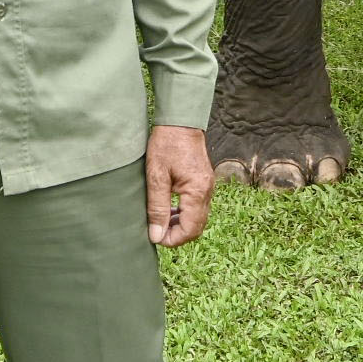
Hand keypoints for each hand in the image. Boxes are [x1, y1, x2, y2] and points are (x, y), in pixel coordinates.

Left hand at [145, 125, 211, 247]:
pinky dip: (184, 214)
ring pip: (198, 218)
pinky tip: (169, 209)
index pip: (190, 229)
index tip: (155, 238)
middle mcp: (207, 191)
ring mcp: (207, 187)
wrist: (179, 121)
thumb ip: (157, 208)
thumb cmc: (166, 144)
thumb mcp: (156, 177)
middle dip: (177, 235)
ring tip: (159, 221)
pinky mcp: (204, 182)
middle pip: (197, 227)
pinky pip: (197, 207)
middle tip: (156, 232)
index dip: (173, 239)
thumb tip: (157, 235)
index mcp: (197, 191)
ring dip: (180, 225)